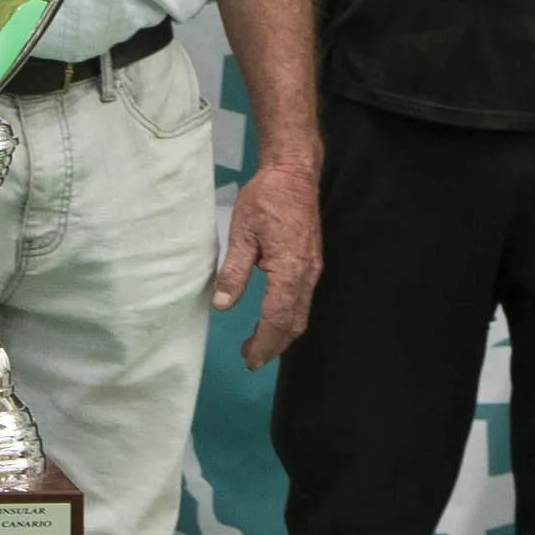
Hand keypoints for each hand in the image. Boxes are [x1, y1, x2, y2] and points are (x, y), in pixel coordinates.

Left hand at [211, 159, 323, 369]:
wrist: (294, 174)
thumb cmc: (265, 200)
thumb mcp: (242, 233)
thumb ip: (233, 272)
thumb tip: (222, 306)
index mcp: (290, 270)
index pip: (277, 318)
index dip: (264, 342)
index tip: (249, 360)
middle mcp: (307, 274)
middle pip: (293, 322)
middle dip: (273, 345)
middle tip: (250, 359)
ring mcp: (312, 269)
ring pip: (300, 312)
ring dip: (280, 333)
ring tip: (257, 344)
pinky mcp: (311, 263)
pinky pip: (302, 299)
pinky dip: (287, 317)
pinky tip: (271, 318)